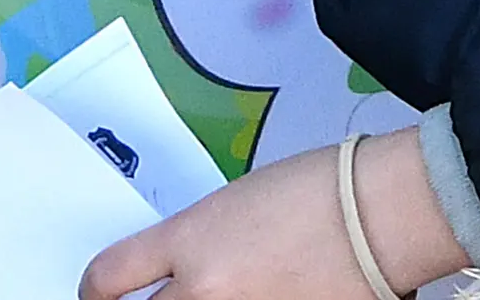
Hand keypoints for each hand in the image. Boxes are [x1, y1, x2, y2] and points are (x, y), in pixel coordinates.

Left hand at [81, 129, 467, 299]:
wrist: (384, 214)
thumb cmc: (324, 191)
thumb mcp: (237, 202)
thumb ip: (200, 242)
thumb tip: (186, 274)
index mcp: (190, 240)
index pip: (108, 278)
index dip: (94, 293)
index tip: (97, 297)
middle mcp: (205, 290)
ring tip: (219, 292)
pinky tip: (264, 296)